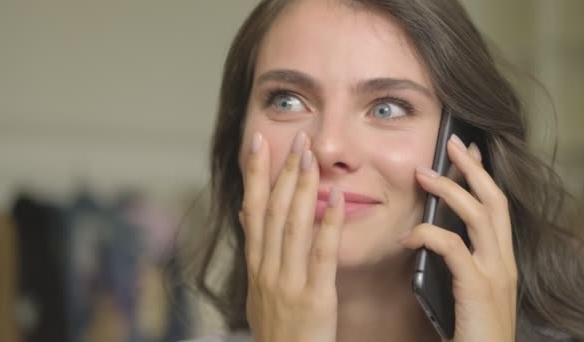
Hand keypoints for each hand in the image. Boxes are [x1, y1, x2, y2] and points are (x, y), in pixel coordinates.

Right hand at [239, 131, 343, 341]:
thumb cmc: (278, 330)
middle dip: (283, 171)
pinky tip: (336, 200)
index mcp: (256, 265)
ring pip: (292, 226)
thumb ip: (256, 253)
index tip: (258, 144)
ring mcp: (288, 282)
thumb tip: (247, 216)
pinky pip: (321, 255)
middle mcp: (267, 268)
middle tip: (294, 139)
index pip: (252, 210)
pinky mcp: (313, 297)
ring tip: (309, 157)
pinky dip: (328, 225)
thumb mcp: (257, 291)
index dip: (255, 175)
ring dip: (301, 188)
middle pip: (273, 211)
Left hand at [400, 134, 517, 341]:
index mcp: (498, 260)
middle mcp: (503, 261)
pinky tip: (408, 236)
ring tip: (425, 174)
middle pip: (494, 201)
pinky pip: (453, 248)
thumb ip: (453, 264)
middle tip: (454, 142)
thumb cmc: (469, 331)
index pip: (495, 207)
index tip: (468, 153)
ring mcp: (494, 273)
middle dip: (473, 168)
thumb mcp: (463, 289)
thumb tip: (425, 237)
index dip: (482, 177)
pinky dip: (428, 235)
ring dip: (451, 190)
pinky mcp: (479, 288)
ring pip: (479, 216)